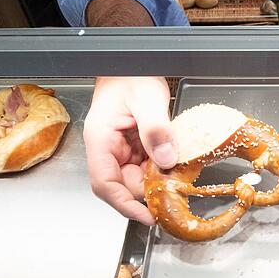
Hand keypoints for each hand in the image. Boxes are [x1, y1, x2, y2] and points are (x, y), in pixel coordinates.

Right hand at [83, 76, 175, 224]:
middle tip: (174, 191)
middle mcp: (107, 148)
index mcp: (100, 140)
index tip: (147, 217)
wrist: (135, 60)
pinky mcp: (135, 145)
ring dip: (156, 180)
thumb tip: (166, 159)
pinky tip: (175, 162)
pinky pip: (146, 165)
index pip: (105, 184)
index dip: (125, 205)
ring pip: (136, 177)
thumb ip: (156, 129)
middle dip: (148, 191)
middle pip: (123, 185)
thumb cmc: (131, 73)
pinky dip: (160, 168)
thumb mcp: (147, 99)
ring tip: (177, 176)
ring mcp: (121, 148)